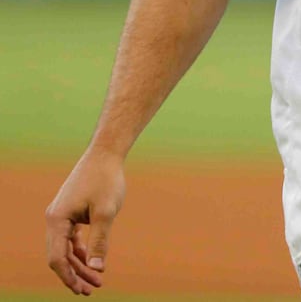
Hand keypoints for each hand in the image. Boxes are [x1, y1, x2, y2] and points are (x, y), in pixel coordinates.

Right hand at [45, 150, 125, 294]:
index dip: (70, 277)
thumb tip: (97, 268)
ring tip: (96, 279)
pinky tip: (91, 260)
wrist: (106, 153)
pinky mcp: (71, 210)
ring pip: (66, 247)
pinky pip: (71, 237)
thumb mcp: (106, 212)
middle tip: (91, 290)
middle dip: (75, 274)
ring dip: (79, 263)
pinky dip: (80, 249)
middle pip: (60, 256)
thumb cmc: (106, 179)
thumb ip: (99, 241)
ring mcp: (61, 214)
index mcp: (57, 220)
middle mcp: (54, 218)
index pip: (58, 258)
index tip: (83, 290)